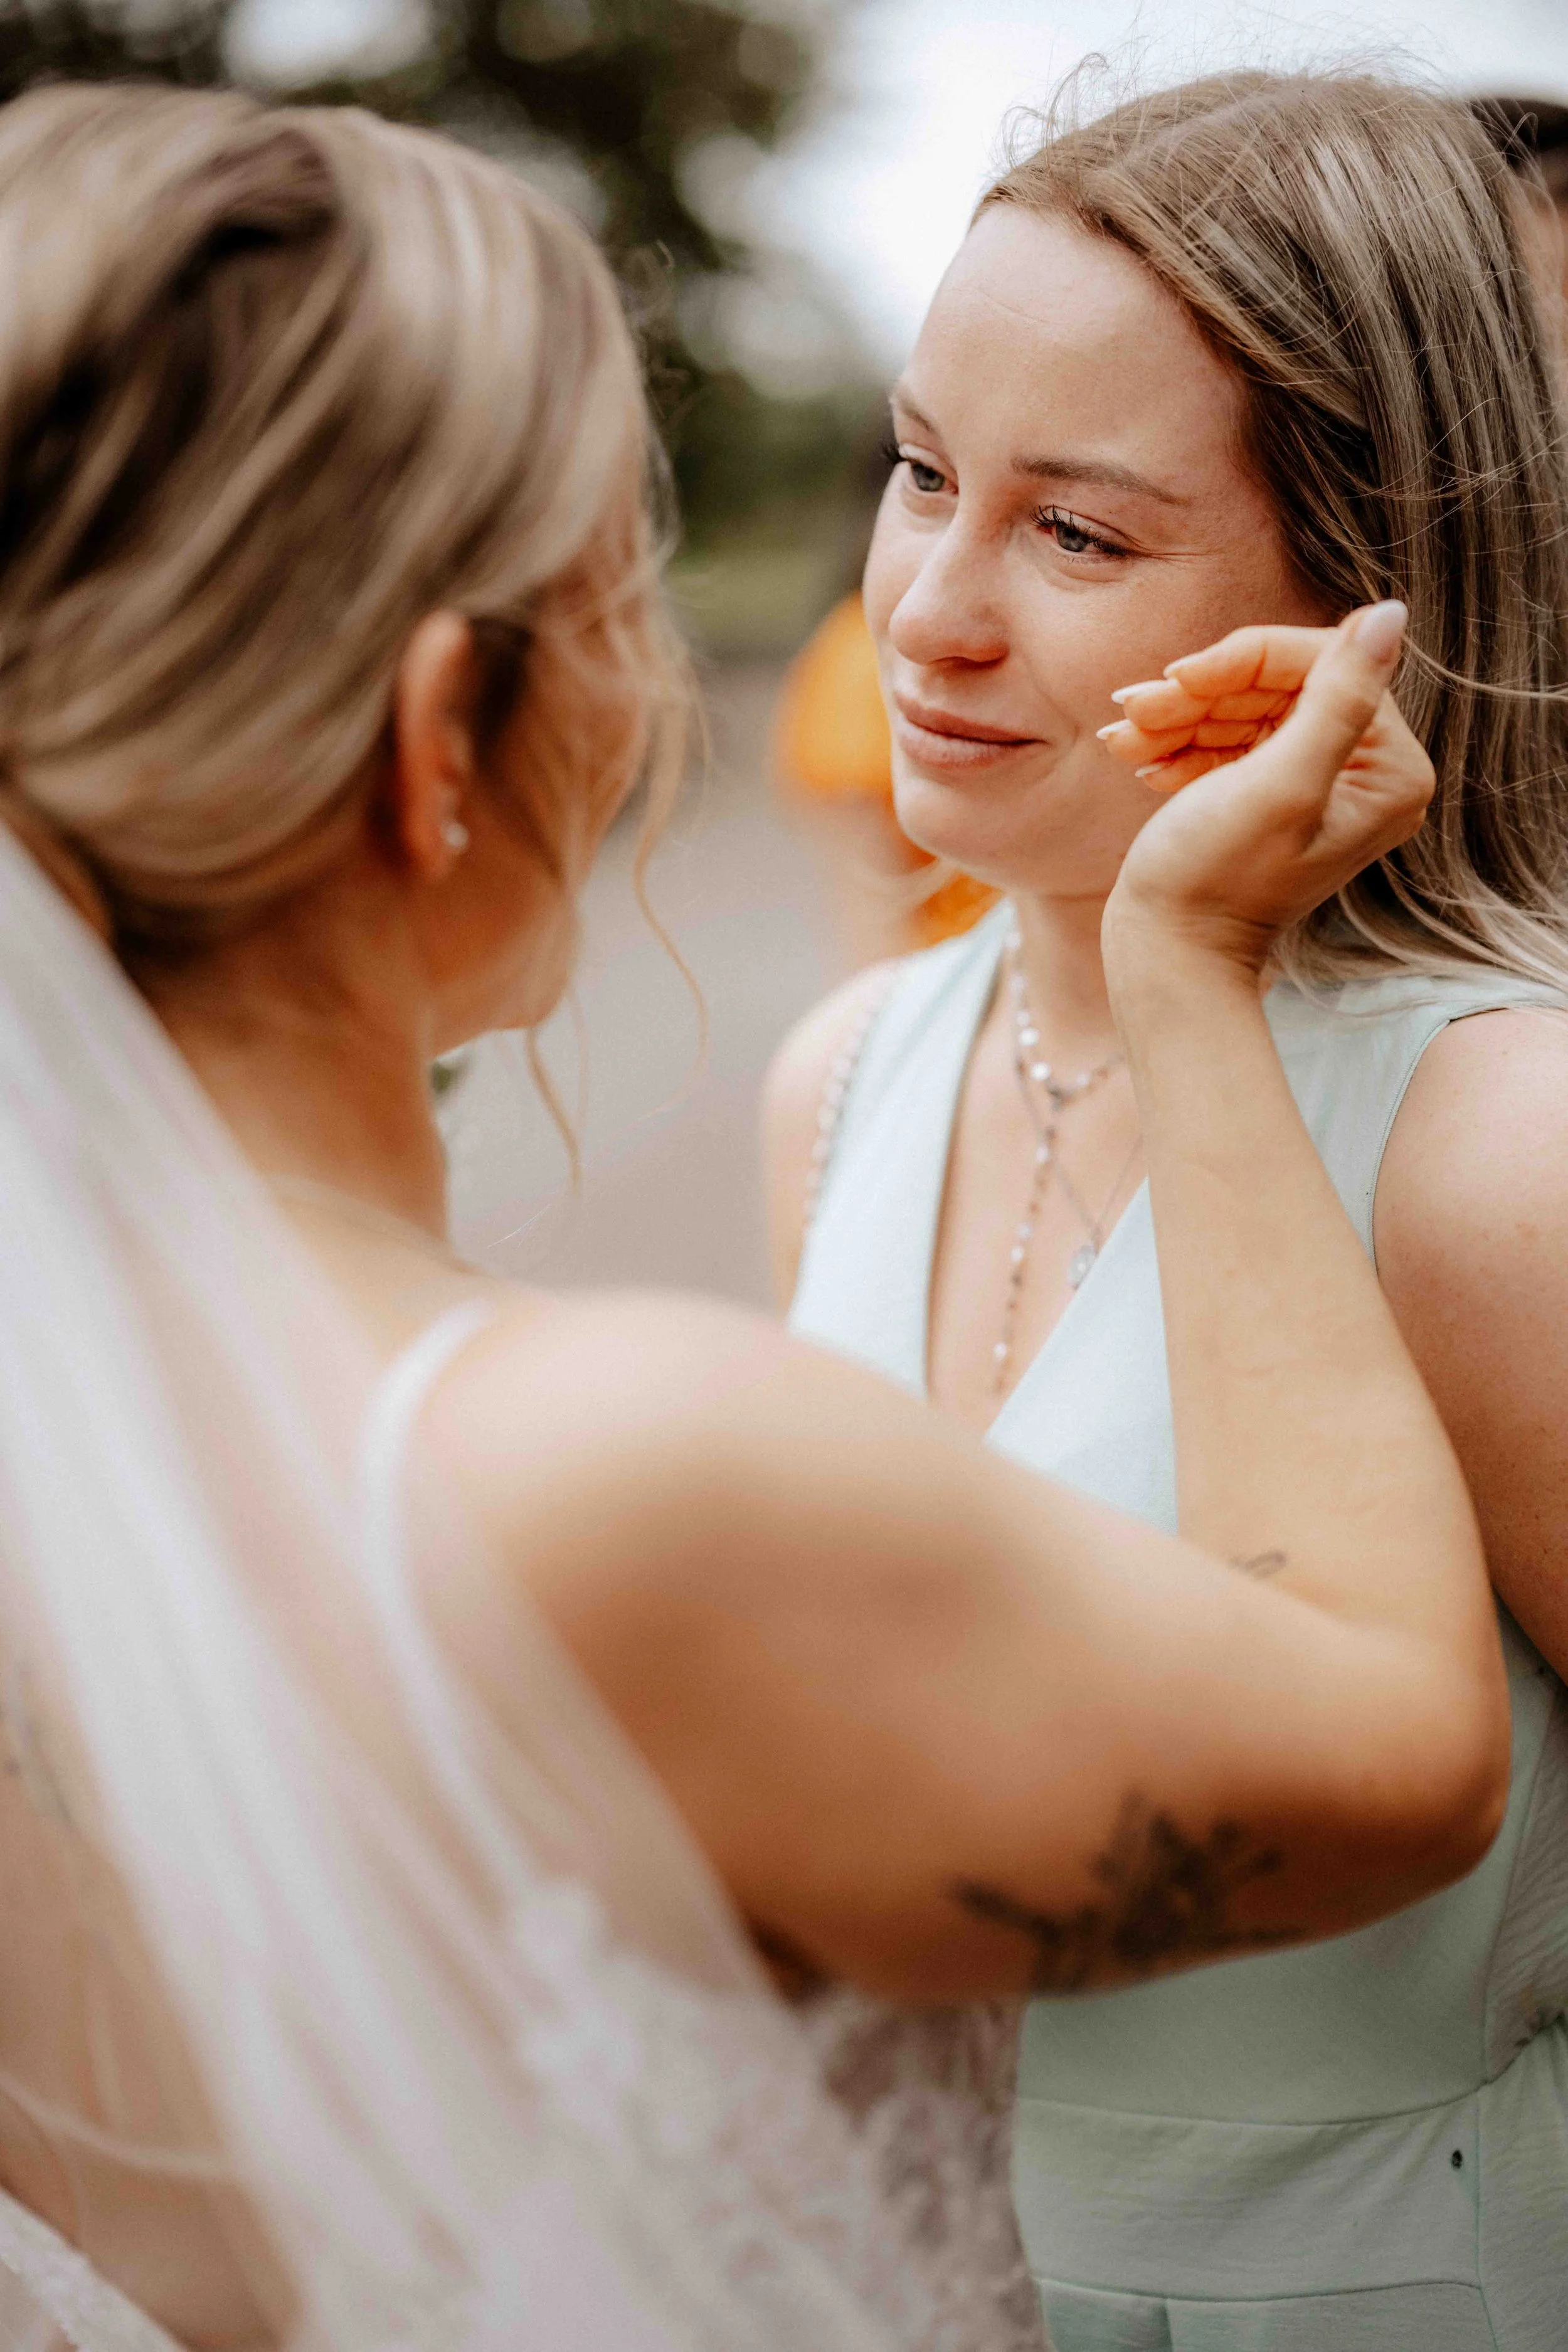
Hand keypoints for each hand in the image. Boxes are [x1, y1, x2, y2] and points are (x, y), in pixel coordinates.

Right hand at [1101, 604, 1432, 976]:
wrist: (1169, 956)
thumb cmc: (1218, 880)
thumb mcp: (1283, 785)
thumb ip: (1340, 699)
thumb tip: (1388, 614)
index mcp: (1390, 769)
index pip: (1321, 664)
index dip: (1243, 661)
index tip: (1177, 680)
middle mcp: (1365, 774)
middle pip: (1279, 685)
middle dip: (1202, 693)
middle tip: (1136, 709)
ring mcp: (1316, 785)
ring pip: (1245, 710)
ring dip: (1178, 716)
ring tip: (1124, 736)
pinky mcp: (1271, 797)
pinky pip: (1229, 743)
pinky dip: (1180, 744)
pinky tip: (1137, 757)